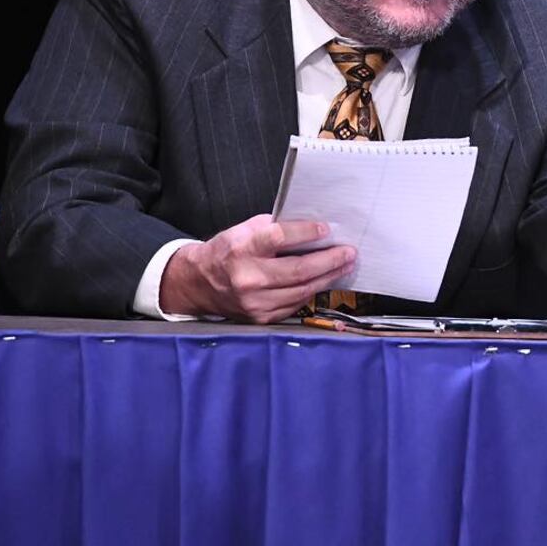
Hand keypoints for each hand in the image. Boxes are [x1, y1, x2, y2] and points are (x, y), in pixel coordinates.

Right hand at [160, 214, 356, 323]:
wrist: (197, 284)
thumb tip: (311, 228)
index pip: (280, 238)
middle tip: (349, 252)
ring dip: (328, 277)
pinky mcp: (261, 317)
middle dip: (330, 261)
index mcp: (241, 249)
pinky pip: (295, 303)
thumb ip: (275, 228)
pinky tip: (324, 280)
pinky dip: (312, 291)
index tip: (326, 229)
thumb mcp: (244, 230)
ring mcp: (255, 302)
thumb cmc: (225, 251)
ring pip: (302, 290)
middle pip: (299, 270)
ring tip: (345, 265)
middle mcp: (248, 278)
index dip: (307, 233)